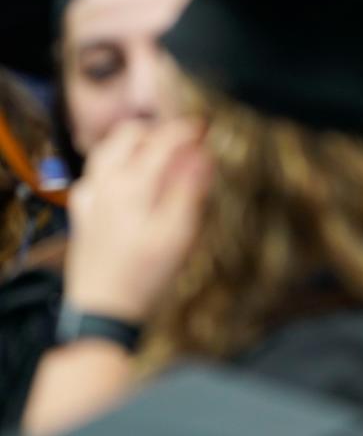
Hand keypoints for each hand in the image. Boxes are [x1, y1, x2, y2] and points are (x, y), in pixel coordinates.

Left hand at [64, 119, 211, 322]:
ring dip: (135, 143)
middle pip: (129, 135)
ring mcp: (90, 196)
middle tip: (183, 138)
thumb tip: (202, 155)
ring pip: (108, 149)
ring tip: (160, 152)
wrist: (104, 309)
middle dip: (158, 129)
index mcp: (133, 184)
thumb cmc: (145, 275)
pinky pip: (96, 173)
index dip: (186, 128)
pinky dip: (116, 165)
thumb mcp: (179, 234)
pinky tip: (129, 179)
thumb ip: (189, 189)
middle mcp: (106, 183)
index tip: (205, 126)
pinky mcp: (83, 211)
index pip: (162, 140)